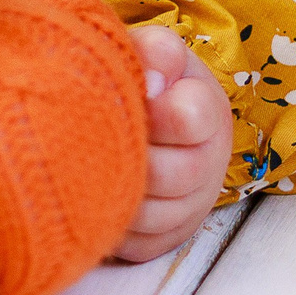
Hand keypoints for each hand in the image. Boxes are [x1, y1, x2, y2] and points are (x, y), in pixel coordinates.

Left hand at [113, 27, 235, 264]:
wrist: (157, 119)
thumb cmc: (148, 81)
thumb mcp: (155, 52)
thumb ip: (155, 52)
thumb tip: (149, 79)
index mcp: (208, 112)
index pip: (189, 118)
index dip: (150, 109)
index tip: (127, 98)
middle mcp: (208, 167)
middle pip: (167, 174)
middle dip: (126, 154)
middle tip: (93, 134)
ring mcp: (188, 209)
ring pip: (149, 216)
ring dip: (111, 188)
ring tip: (86, 160)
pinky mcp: (162, 239)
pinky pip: (134, 242)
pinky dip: (106, 220)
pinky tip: (91, 191)